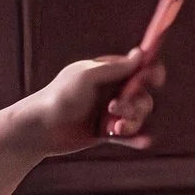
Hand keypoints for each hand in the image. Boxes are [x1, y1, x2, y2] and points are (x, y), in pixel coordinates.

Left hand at [16, 49, 164, 155]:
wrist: (39, 129)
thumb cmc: (60, 96)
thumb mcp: (87, 77)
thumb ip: (115, 68)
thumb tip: (141, 53)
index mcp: (108, 72)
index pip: (138, 69)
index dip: (150, 73)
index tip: (155, 79)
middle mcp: (111, 91)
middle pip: (143, 96)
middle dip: (136, 104)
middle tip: (115, 108)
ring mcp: (109, 112)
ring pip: (137, 117)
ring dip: (132, 122)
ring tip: (114, 128)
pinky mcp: (106, 133)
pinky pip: (129, 136)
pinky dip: (137, 138)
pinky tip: (143, 141)